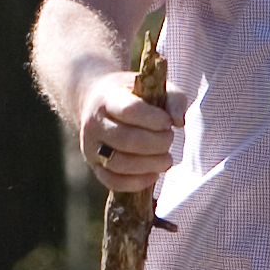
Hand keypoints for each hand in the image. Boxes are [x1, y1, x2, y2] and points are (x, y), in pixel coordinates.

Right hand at [75, 69, 181, 193]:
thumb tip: (179, 122)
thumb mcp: (154, 87)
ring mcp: (91, 147)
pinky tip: (154, 174)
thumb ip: (174, 99)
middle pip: (126, 140)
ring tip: (166, 159)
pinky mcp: (95, 166)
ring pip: (120, 164)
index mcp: (107, 98)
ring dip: (150, 165)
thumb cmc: (134, 96)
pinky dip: (138, 182)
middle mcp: (94, 124)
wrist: (97, 103)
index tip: (168, 122)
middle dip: (157, 143)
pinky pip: (114, 182)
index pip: (130, 110)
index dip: (154, 119)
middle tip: (170, 139)